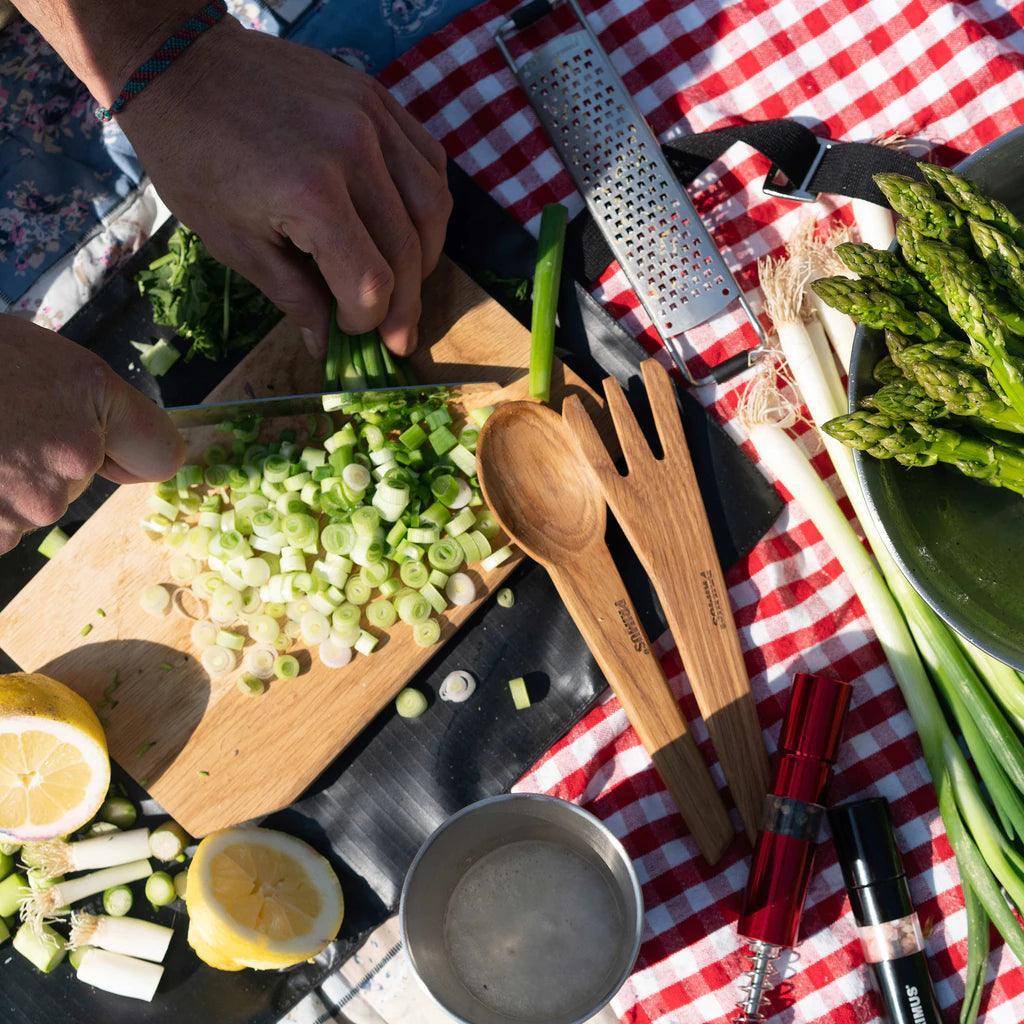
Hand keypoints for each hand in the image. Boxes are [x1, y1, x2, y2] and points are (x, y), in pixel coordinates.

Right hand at [0, 317, 184, 553]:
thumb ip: (86, 405)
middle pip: (76, 482)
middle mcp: (69, 462)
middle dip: (41, 458)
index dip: (131, 452)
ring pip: (28, 505)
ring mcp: (24, 508)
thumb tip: (110, 452)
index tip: (108, 450)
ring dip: (0, 483)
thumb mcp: (36, 357)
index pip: (159, 453)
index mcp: (91, 402)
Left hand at [118, 21, 451, 358]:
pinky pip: (429, 162)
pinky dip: (427, 205)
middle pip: (408, 252)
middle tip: (395, 335)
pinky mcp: (378, 97)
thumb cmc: (193, 157)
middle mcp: (354, 151)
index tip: (350, 331)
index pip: (370, 282)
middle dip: (403, 305)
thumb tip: (327, 345)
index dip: (367, 321)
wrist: (179, 63)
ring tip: (404, 282)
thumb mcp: (232, 242)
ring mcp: (372, 118)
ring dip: (425, 258)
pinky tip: (408, 228)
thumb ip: (293, 296)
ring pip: (432, 209)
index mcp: (310, 194)